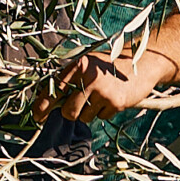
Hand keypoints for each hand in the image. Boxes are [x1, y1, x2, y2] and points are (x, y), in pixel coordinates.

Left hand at [34, 42, 173, 124]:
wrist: (143, 63)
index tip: (37, 116)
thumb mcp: (89, 65)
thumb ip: (71, 79)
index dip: (43, 105)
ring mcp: (103, 90)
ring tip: (100, 97)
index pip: (55, 89)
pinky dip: (104, 112)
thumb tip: (49, 103)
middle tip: (79, 106)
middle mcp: (89, 77)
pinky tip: (113, 98)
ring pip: (84, 117)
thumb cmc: (110, 66)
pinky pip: (101, 117)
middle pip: (67, 110)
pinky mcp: (116, 102)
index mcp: (79, 65)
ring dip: (89, 112)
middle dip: (70, 113)